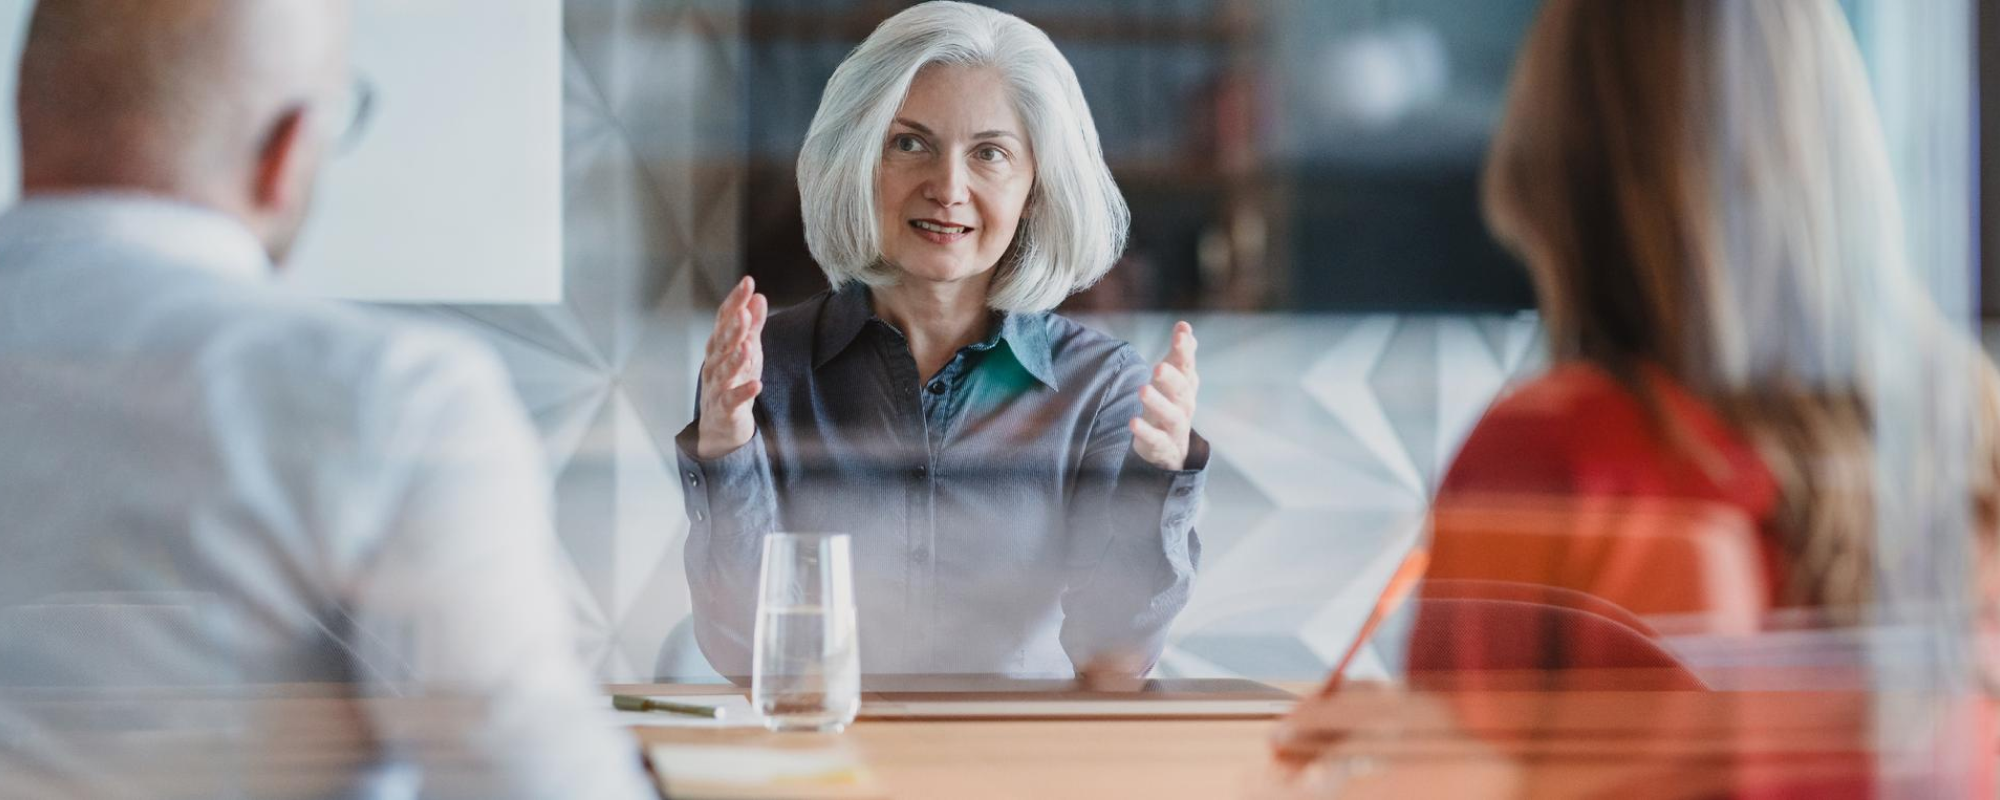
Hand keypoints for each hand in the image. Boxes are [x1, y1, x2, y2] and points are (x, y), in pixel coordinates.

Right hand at [696, 276, 767, 459]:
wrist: (720, 425)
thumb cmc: (733, 380)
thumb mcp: (747, 350)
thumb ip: (752, 326)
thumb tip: (758, 296)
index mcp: (718, 346)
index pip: (724, 319)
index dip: (735, 301)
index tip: (748, 282)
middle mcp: (714, 364)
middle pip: (722, 343)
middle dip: (732, 328)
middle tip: (743, 313)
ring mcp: (716, 387)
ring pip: (724, 371)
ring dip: (735, 359)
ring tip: (747, 347)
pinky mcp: (724, 409)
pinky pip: (732, 400)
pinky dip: (743, 392)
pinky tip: (757, 385)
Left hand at [1129, 321, 1197, 470]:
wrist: (1172, 448)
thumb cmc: (1171, 404)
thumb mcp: (1175, 379)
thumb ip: (1179, 354)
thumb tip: (1184, 326)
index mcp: (1186, 386)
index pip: (1187, 366)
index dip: (1185, 350)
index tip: (1182, 333)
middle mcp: (1184, 405)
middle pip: (1182, 390)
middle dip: (1172, 378)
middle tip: (1159, 367)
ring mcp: (1174, 427)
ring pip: (1171, 415)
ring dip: (1158, 403)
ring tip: (1143, 390)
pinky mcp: (1162, 446)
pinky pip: (1156, 439)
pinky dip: (1146, 432)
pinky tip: (1133, 422)